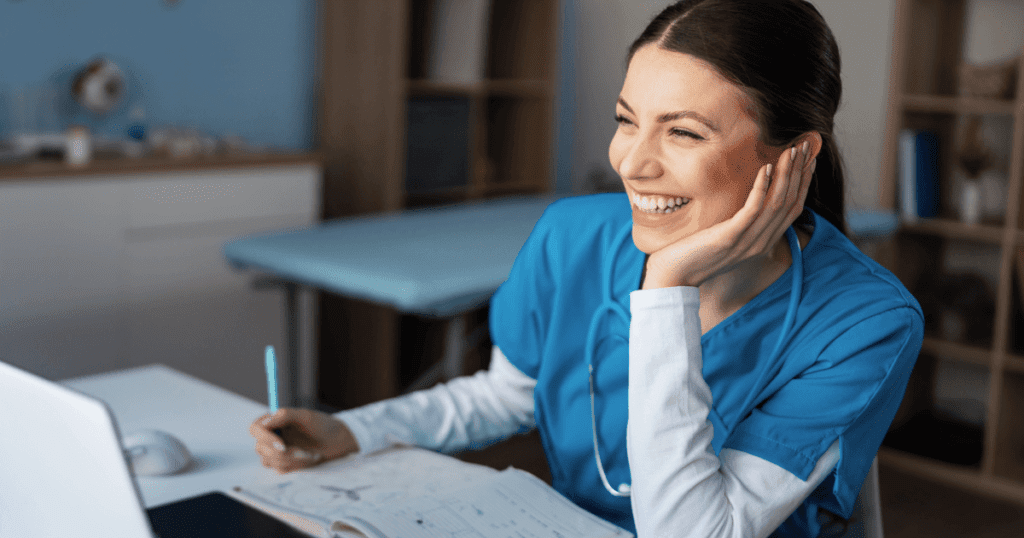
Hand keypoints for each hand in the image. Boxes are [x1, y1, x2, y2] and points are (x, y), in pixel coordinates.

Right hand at [249, 408, 359, 472]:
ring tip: (312, 454)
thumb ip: (286, 415)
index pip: (255, 429)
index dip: (265, 438)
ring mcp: (275, 451)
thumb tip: (267, 421)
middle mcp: (271, 436)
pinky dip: (295, 466)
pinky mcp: (282, 464)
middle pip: (260, 448)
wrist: (337, 443)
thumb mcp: (306, 416)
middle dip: (283, 453)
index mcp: (273, 421)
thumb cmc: (322, 426)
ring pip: (269, 461)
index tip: (282, 446)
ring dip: (292, 460)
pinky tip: (309, 459)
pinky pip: (279, 470)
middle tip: (305, 453)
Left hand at [643, 139, 815, 289]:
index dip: (803, 184)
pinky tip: (765, 168)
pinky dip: (762, 188)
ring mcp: (747, 242)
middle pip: (789, 203)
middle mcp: (761, 244)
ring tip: (790, 151)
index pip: (793, 210)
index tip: (808, 159)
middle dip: (799, 173)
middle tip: (803, 147)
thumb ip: (742, 225)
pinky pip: (753, 210)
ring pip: (776, 203)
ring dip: (786, 175)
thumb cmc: (695, 255)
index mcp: (763, 244)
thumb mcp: (726, 239)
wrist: (674, 276)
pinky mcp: (730, 237)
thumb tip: (749, 202)